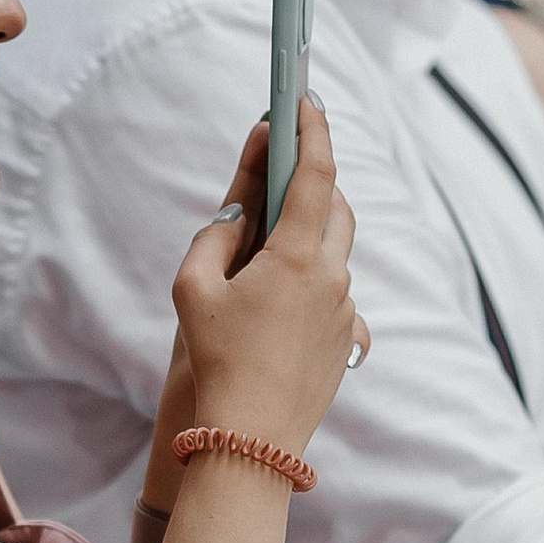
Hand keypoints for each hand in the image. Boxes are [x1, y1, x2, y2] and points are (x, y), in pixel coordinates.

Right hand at [170, 99, 360, 457]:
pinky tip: (281, 308)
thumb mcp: (193, 290)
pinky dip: (313, 284)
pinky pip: (337, 296)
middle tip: (282, 174)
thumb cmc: (217, 361)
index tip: (305, 102)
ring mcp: (348, 311)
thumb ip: (214, 239)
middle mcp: (333, 277)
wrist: (254, 440)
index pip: (317, 174)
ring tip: (269, 250)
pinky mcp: (350, 340)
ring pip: (337, 253)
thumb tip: (237, 217)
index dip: (311, 131)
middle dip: (314, 182)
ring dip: (310, 237)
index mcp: (296, 257)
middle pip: (338, 208)